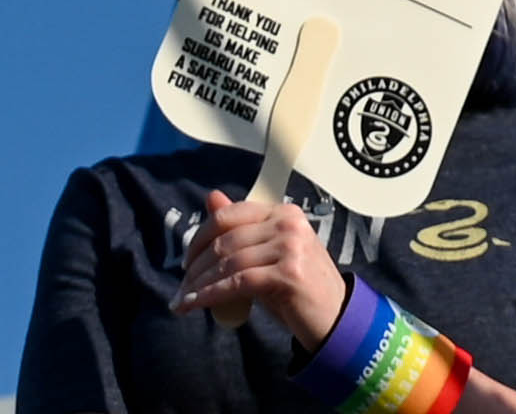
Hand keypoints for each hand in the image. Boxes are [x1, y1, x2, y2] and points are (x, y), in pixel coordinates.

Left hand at [180, 190, 353, 347]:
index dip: (200, 237)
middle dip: (195, 266)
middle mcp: (288, 223)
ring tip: (182, 301)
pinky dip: (210, 295)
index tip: (185, 262)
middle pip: (225, 239)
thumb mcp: (268, 256)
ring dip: (198, 284)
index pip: (230, 215)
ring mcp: (290, 247)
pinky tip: (194, 305)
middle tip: (180, 288)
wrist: (335, 319)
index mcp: (283, 212)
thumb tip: (211, 197)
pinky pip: (238, 283)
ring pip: (229, 262)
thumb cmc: (299, 289)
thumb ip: (241, 230)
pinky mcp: (288, 274)